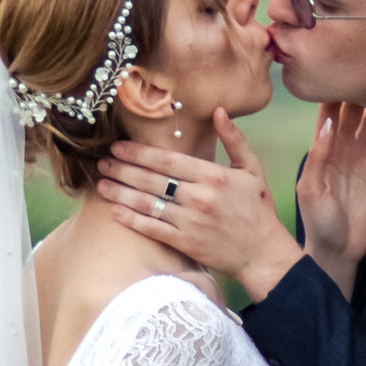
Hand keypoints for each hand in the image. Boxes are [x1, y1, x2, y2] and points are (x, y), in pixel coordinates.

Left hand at [99, 114, 301, 298]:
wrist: (263, 254)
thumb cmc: (258, 210)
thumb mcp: (253, 170)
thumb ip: (235, 139)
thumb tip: (219, 111)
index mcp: (214, 175)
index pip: (167, 160)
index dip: (138, 153)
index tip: (118, 147)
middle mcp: (199, 197)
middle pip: (152, 180)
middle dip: (122, 170)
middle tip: (102, 163)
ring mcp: (190, 222)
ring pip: (147, 203)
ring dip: (121, 193)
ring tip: (102, 184)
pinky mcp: (186, 243)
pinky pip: (152, 229)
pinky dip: (132, 220)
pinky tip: (116, 211)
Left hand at [295, 99, 365, 304]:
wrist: (338, 249)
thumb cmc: (317, 221)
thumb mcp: (311, 188)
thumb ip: (318, 157)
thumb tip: (327, 123)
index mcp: (322, 148)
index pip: (328, 111)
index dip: (333, 91)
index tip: (340, 68)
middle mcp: (342, 147)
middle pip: (352, 111)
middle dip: (358, 90)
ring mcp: (362, 157)